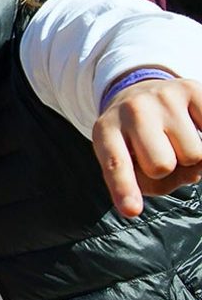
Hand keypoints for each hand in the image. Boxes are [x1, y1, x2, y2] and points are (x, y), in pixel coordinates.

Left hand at [93, 76, 201, 216]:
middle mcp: (132, 110)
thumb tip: (190, 172)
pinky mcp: (191, 88)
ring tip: (177, 143)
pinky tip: (196, 130)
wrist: (141, 93)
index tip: (131, 211)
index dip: (124, 188)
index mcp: (106, 131)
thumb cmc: (135, 140)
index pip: (116, 164)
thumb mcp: (126, 160)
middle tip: (163, 154)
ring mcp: (162, 97)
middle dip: (168, 171)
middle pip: (163, 166)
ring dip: (193, 159)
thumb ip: (148, 181)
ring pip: (196, 154)